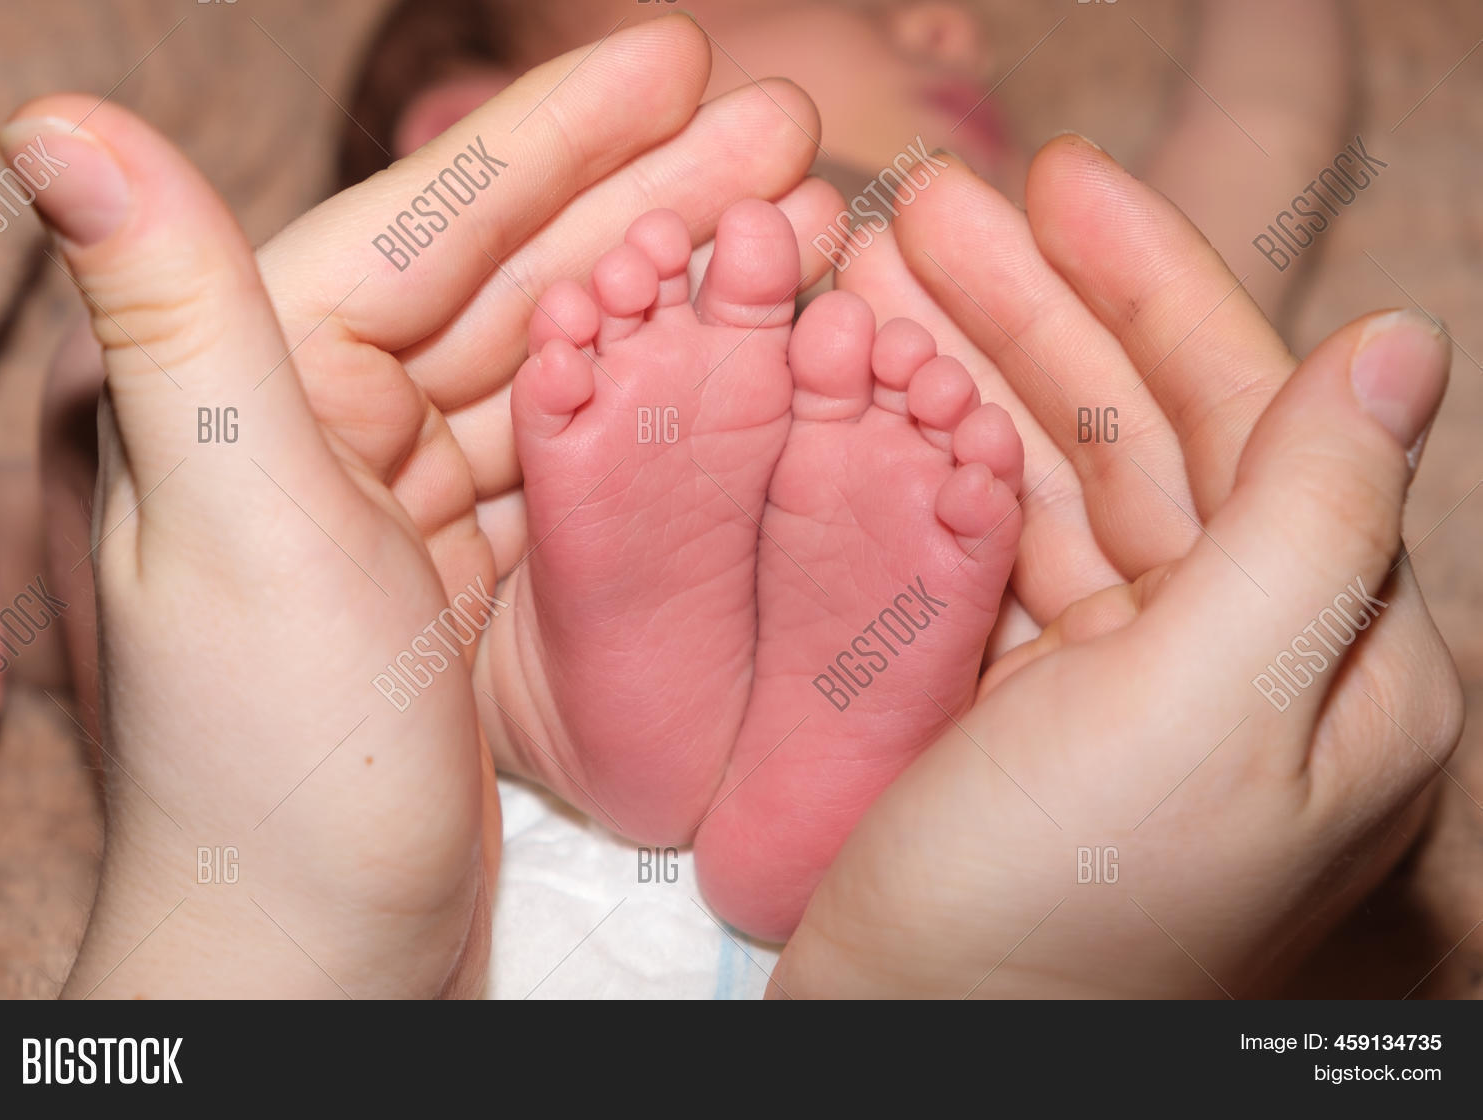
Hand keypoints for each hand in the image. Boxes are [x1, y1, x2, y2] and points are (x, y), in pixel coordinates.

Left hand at [37, 15, 834, 791]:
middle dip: (653, 200)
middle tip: (789, 135)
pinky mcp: (481, 582)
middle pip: (516, 283)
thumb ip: (178, 322)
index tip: (680, 58)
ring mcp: (415, 509)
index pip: (423, 225)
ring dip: (676, 301)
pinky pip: (581, 466)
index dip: (556, 135)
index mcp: (263, 393)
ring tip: (799, 238)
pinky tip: (740, 367)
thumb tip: (55, 118)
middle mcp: (332, 433)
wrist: (319, 968)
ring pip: (564, 368)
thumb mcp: (235, 532)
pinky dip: (662, 413)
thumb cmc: (273, 770)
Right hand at [774, 139, 1461, 996]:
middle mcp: (1247, 661)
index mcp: (1336, 658)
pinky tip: (876, 400)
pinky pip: (992, 545)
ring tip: (867, 284)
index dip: (1154, 287)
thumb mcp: (1207, 713)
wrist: (910, 1057)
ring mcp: (1130, 679)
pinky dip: (934, 464)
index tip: (1058, 184)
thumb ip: (1310, 523)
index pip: (1257, 415)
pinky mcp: (1028, 703)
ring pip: (1053, 479)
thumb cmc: (1054, 916)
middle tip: (917, 212)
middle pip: (1140, 433)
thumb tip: (1401, 345)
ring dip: (965, 373)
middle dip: (1029, 313)